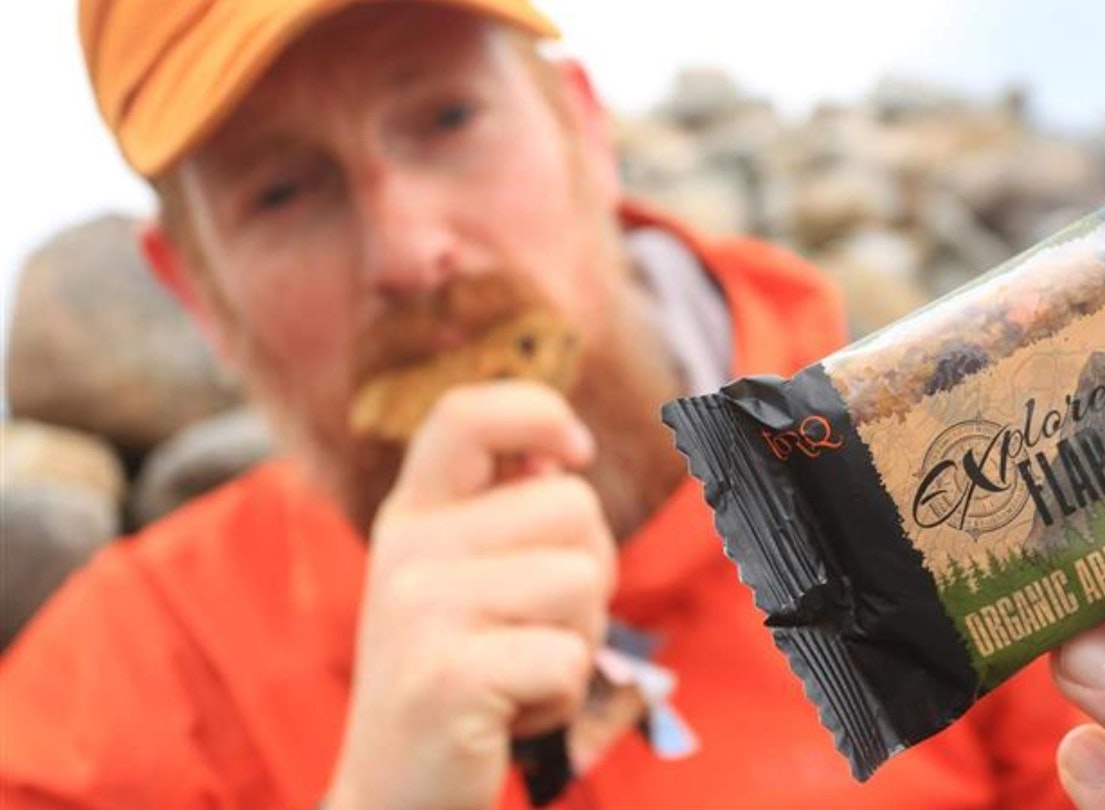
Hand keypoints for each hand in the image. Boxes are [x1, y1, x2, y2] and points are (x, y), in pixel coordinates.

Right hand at [326, 382, 614, 809]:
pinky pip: (570, 657)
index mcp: (413, 515)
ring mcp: (421, 610)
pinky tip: (509, 713)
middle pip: (573, 506)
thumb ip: (502, 513)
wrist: (394, 792)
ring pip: (583, 581)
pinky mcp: (447, 676)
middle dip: (589, 572)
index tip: (575, 451)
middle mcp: (408, 550)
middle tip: (532, 628)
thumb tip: (562, 453)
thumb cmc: (454, 676)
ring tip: (517, 669)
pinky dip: (561, 697)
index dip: (537, 412)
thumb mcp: (460, 579)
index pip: (466, 415)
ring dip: (578, 638)